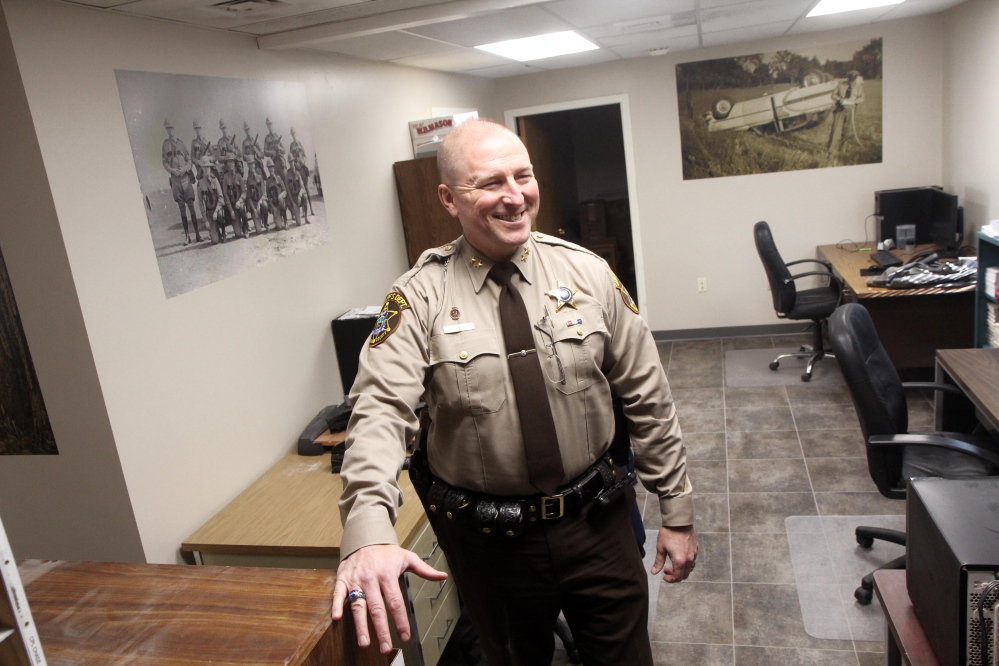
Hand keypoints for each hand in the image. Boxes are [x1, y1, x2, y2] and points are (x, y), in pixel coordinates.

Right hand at [331, 544, 447, 653]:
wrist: (364, 538)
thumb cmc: (386, 552)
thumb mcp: (407, 557)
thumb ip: (425, 570)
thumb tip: (443, 576)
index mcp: (387, 575)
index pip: (396, 602)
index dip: (401, 620)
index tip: (405, 636)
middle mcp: (371, 579)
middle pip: (377, 608)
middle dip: (381, 630)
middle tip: (385, 648)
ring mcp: (356, 580)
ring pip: (358, 605)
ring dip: (360, 625)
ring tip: (364, 642)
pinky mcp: (343, 579)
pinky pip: (338, 593)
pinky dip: (337, 605)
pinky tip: (337, 618)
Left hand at [651, 525, 697, 582]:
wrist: (679, 521)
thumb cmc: (668, 534)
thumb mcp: (661, 548)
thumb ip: (658, 562)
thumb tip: (654, 572)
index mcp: (680, 561)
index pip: (677, 577)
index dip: (670, 579)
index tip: (664, 577)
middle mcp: (689, 559)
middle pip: (685, 574)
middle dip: (675, 575)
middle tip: (666, 569)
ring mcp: (694, 554)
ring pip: (689, 568)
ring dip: (681, 569)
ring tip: (672, 563)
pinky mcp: (696, 548)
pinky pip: (692, 560)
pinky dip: (685, 563)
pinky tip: (679, 556)